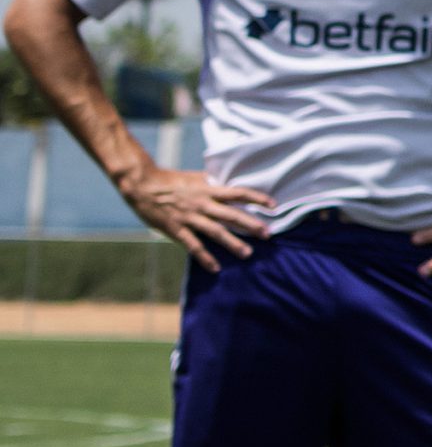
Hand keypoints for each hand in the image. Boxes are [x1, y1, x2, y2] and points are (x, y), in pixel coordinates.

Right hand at [116, 164, 272, 270]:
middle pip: (232, 215)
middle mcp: (203, 203)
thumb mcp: (195, 178)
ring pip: (216, 232)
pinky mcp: (176, 229)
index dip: (257, 198)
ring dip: (233, 243)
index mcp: (209, 189)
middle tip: (268, 234)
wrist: (142, 184)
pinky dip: (205, 258)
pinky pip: (193, 246)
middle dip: (251, 225)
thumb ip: (212, 183)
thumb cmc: (170, 180)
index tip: (274, 205)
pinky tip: (215, 268)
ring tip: (248, 253)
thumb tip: (229, 183)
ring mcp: (190, 218)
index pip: (239, 192)